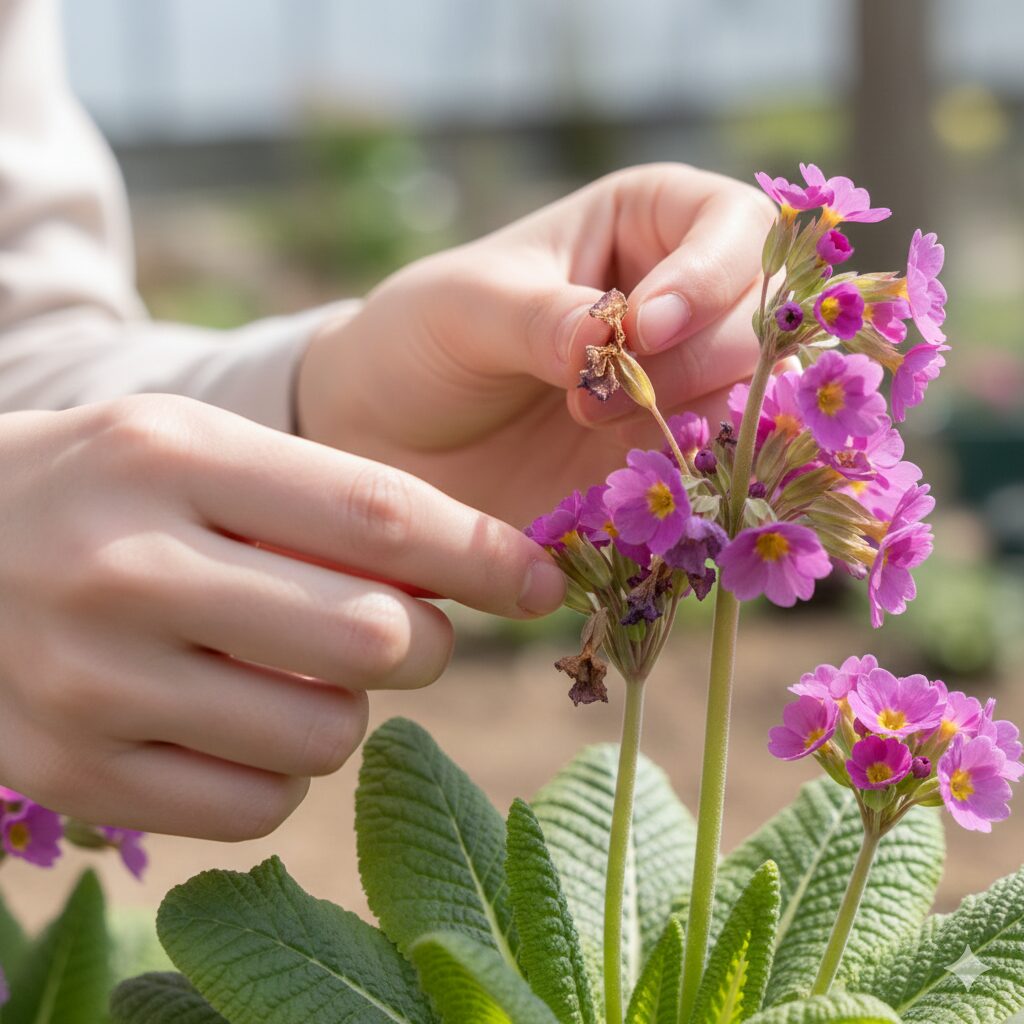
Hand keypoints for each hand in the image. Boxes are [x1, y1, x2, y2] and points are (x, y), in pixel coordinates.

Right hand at [0, 396, 562, 838]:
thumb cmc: (106, 490)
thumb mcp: (200, 451)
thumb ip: (328, 504)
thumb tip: (471, 579)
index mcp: (172, 457)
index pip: (376, 515)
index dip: (482, 556)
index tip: (542, 581)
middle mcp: (127, 568)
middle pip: (371, 640)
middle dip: (426, 644)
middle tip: (409, 631)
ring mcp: (92, 682)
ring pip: (325, 735)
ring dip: (346, 708)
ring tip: (290, 668)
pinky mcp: (76, 775)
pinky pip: (260, 805)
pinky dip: (281, 770)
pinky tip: (237, 719)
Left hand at [298, 163, 773, 523]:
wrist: (389, 438)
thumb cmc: (421, 340)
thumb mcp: (465, 310)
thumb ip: (541, 319)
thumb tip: (610, 338)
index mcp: (642, 224)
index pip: (735, 223)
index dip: (712, 273)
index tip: (644, 328)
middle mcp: (678, 299)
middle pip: (760, 317)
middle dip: (692, 361)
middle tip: (588, 401)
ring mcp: (678, 382)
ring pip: (755, 396)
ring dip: (693, 422)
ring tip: (594, 434)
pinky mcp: (663, 455)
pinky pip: (718, 466)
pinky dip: (695, 477)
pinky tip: (638, 486)